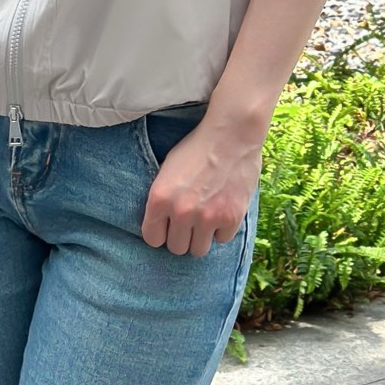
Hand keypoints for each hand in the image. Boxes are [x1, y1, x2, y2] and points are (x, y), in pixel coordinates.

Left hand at [142, 113, 263, 257]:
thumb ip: (163, 199)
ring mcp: (207, 217)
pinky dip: (223, 229)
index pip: (152, 239)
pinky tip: (223, 210)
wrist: (232, 134)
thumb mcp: (168, 169)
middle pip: (177, 248)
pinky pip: (222, 239)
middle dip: (182, 236)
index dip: (161, 233)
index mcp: (159, 198)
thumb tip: (162, 224)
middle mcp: (181, 212)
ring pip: (199, 250)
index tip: (168, 227)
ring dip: (201, 237)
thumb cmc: (198, 147)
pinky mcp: (231, 218)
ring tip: (206, 219)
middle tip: (190, 222)